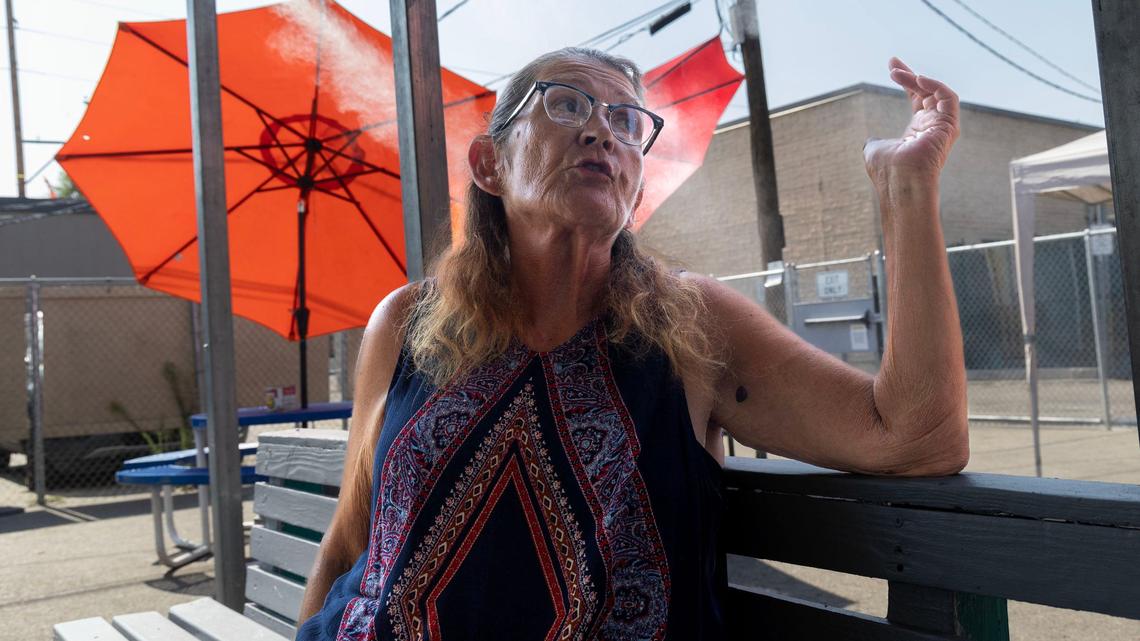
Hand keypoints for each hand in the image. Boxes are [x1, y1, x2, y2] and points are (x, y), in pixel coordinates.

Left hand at [864, 58, 959, 188]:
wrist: (899, 182)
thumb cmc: (887, 170)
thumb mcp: (875, 149)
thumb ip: (876, 139)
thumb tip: (872, 139)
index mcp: (917, 129)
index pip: (916, 97)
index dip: (906, 80)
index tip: (892, 66)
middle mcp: (932, 125)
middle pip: (926, 90)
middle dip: (909, 74)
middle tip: (892, 63)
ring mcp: (942, 126)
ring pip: (936, 91)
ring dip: (917, 79)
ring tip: (897, 73)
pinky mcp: (949, 126)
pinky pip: (949, 97)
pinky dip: (935, 85)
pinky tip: (918, 78)